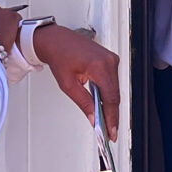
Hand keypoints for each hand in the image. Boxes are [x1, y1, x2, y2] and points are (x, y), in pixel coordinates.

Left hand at [32, 25, 120, 139]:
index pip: (110, 98)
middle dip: (111, 114)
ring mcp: (111, 58)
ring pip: (115, 89)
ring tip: (105, 121)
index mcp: (99, 66)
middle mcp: (109, 60)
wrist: (56, 40)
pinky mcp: (110, 59)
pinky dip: (108, 93)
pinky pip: (112, 81)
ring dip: (109, 104)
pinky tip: (103, 105)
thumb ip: (84, 103)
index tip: (111, 131)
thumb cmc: (59, 56)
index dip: (111, 118)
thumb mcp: (68, 84)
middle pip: (115, 95)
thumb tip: (94, 118)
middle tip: (107, 131)